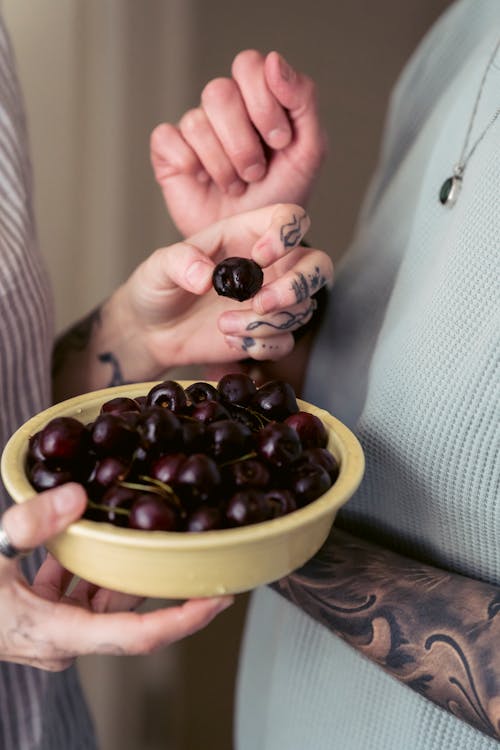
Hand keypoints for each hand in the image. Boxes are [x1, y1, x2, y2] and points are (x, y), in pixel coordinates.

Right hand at [0, 484, 232, 670]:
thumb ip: (31, 525)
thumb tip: (77, 495)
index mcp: (55, 635)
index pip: (136, 638)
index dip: (184, 620)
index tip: (220, 597)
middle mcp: (61, 641)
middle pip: (129, 615)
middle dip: (165, 585)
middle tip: (203, 549)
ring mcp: (54, 632)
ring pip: (107, 600)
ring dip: (126, 569)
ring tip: (159, 530)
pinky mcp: (45, 617)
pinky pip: (83, 591)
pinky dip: (93, 566)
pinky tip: (98, 534)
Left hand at [108, 203, 332, 380]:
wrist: (151, 332)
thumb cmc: (157, 287)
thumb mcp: (158, 267)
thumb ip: (179, 261)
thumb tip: (205, 277)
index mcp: (248, 234)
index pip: (292, 218)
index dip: (286, 234)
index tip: (258, 257)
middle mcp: (269, 266)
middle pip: (318, 266)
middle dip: (297, 286)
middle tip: (260, 302)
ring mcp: (271, 300)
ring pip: (303, 309)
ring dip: (266, 322)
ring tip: (223, 324)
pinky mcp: (266, 333)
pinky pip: (286, 341)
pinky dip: (261, 345)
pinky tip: (229, 339)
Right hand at [150, 50, 326, 236]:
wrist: (253, 242)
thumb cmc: (280, 197)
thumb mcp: (309, 152)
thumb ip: (303, 100)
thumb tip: (275, 61)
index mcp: (258, 97)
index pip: (249, 66)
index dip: (263, 103)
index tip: (279, 142)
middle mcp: (224, 107)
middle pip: (219, 92)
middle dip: (243, 142)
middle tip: (256, 173)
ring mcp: (195, 128)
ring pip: (196, 122)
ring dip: (223, 164)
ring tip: (236, 186)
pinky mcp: (169, 151)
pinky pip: (168, 139)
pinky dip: (191, 165)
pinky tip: (204, 181)